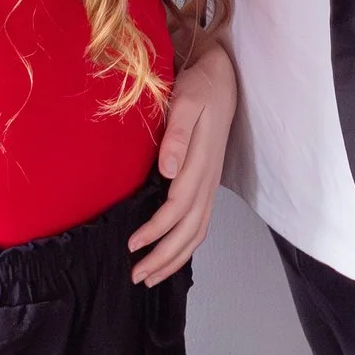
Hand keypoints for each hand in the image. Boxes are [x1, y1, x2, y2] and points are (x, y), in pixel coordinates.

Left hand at [129, 41, 237, 283]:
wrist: (222, 78)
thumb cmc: (200, 87)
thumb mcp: (187, 101)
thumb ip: (178, 135)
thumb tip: (167, 170)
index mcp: (201, 163)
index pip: (178, 207)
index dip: (156, 230)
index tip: (132, 244)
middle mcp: (209, 179)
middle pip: (190, 230)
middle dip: (165, 257)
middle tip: (137, 276)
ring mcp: (211, 184)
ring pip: (197, 231)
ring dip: (175, 257)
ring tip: (151, 276)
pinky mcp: (208, 183)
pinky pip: (200, 223)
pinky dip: (186, 244)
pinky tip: (171, 254)